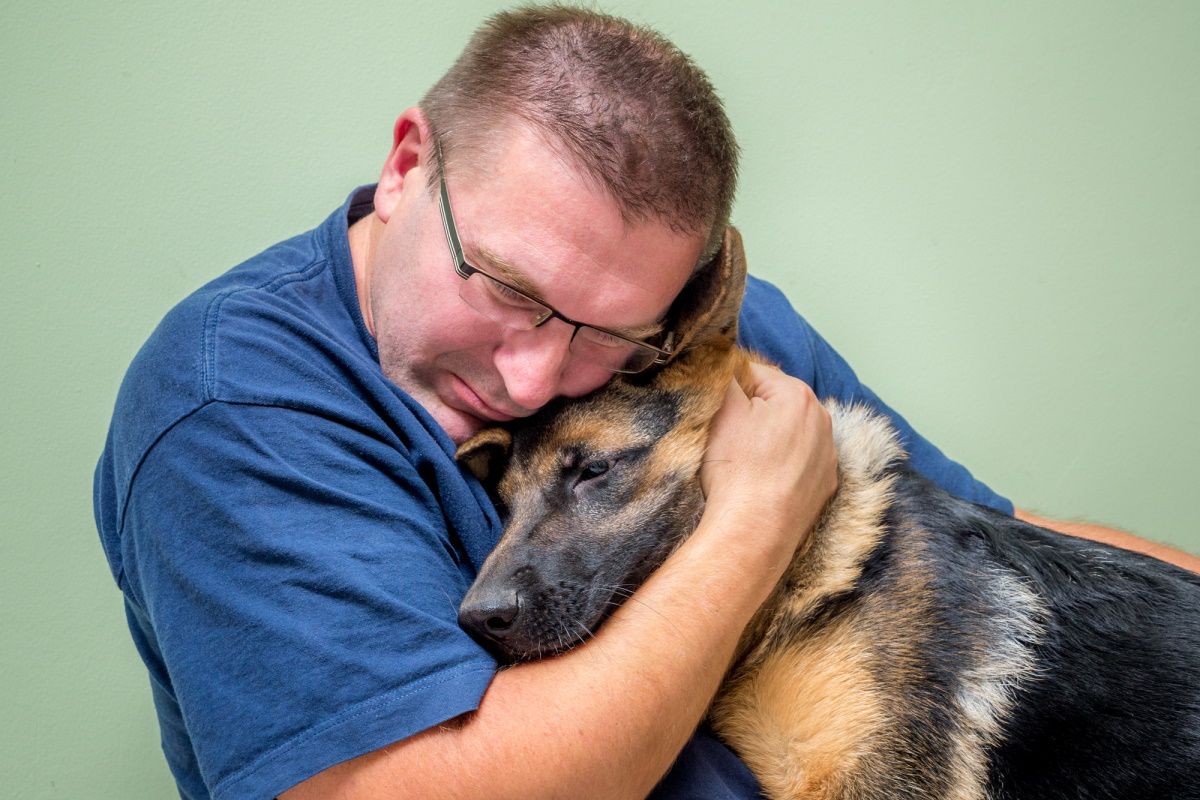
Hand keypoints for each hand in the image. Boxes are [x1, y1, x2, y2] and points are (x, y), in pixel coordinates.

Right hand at [700, 363, 838, 560]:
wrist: (754, 532)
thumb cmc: (737, 470)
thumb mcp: (721, 410)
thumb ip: (724, 376)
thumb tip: (724, 364)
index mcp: (797, 395)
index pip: (754, 373)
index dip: (729, 390)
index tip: (716, 412)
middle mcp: (822, 421)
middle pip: (775, 404)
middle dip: (752, 414)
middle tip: (728, 438)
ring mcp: (827, 456)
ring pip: (789, 433)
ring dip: (768, 440)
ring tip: (744, 462)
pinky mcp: (824, 486)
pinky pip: (798, 463)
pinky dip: (781, 467)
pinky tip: (762, 480)